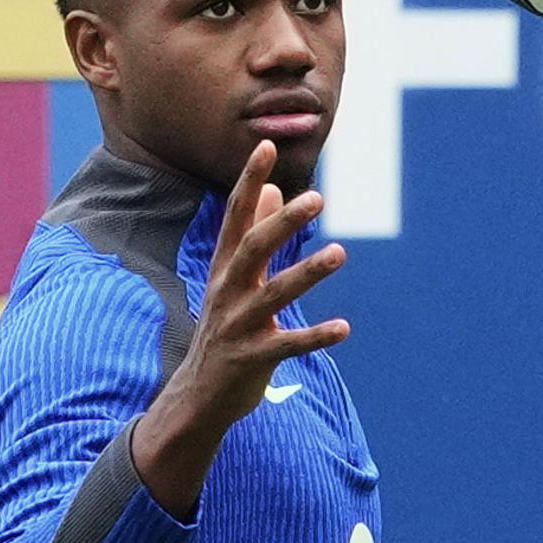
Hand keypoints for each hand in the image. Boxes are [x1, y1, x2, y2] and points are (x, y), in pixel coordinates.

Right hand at [134, 139, 348, 515]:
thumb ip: (252, 233)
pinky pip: (288, 345)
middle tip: (316, 198)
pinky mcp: (253, 359)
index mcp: (225, 269)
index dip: (248, 181)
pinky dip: (316, 337)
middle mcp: (227, 292)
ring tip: (339, 253)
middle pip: (252, 249)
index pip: (235, 217)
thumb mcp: (233, 279)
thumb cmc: (224, 329)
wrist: (198, 396)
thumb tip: (273, 187)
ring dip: (307, 273)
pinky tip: (344, 328)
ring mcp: (238, 326)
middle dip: (281, 223)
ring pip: (273, 295)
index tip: (265, 146)